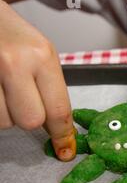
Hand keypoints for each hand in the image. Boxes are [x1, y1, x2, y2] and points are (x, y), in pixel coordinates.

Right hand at [0, 0, 75, 160]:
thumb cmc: (9, 32)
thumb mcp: (39, 52)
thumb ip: (50, 88)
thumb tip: (57, 128)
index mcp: (42, 56)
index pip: (59, 109)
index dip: (63, 135)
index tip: (65, 151)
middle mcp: (15, 62)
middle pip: (30, 121)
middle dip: (26, 117)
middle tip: (20, 98)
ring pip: (4, 121)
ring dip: (5, 111)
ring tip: (2, 86)